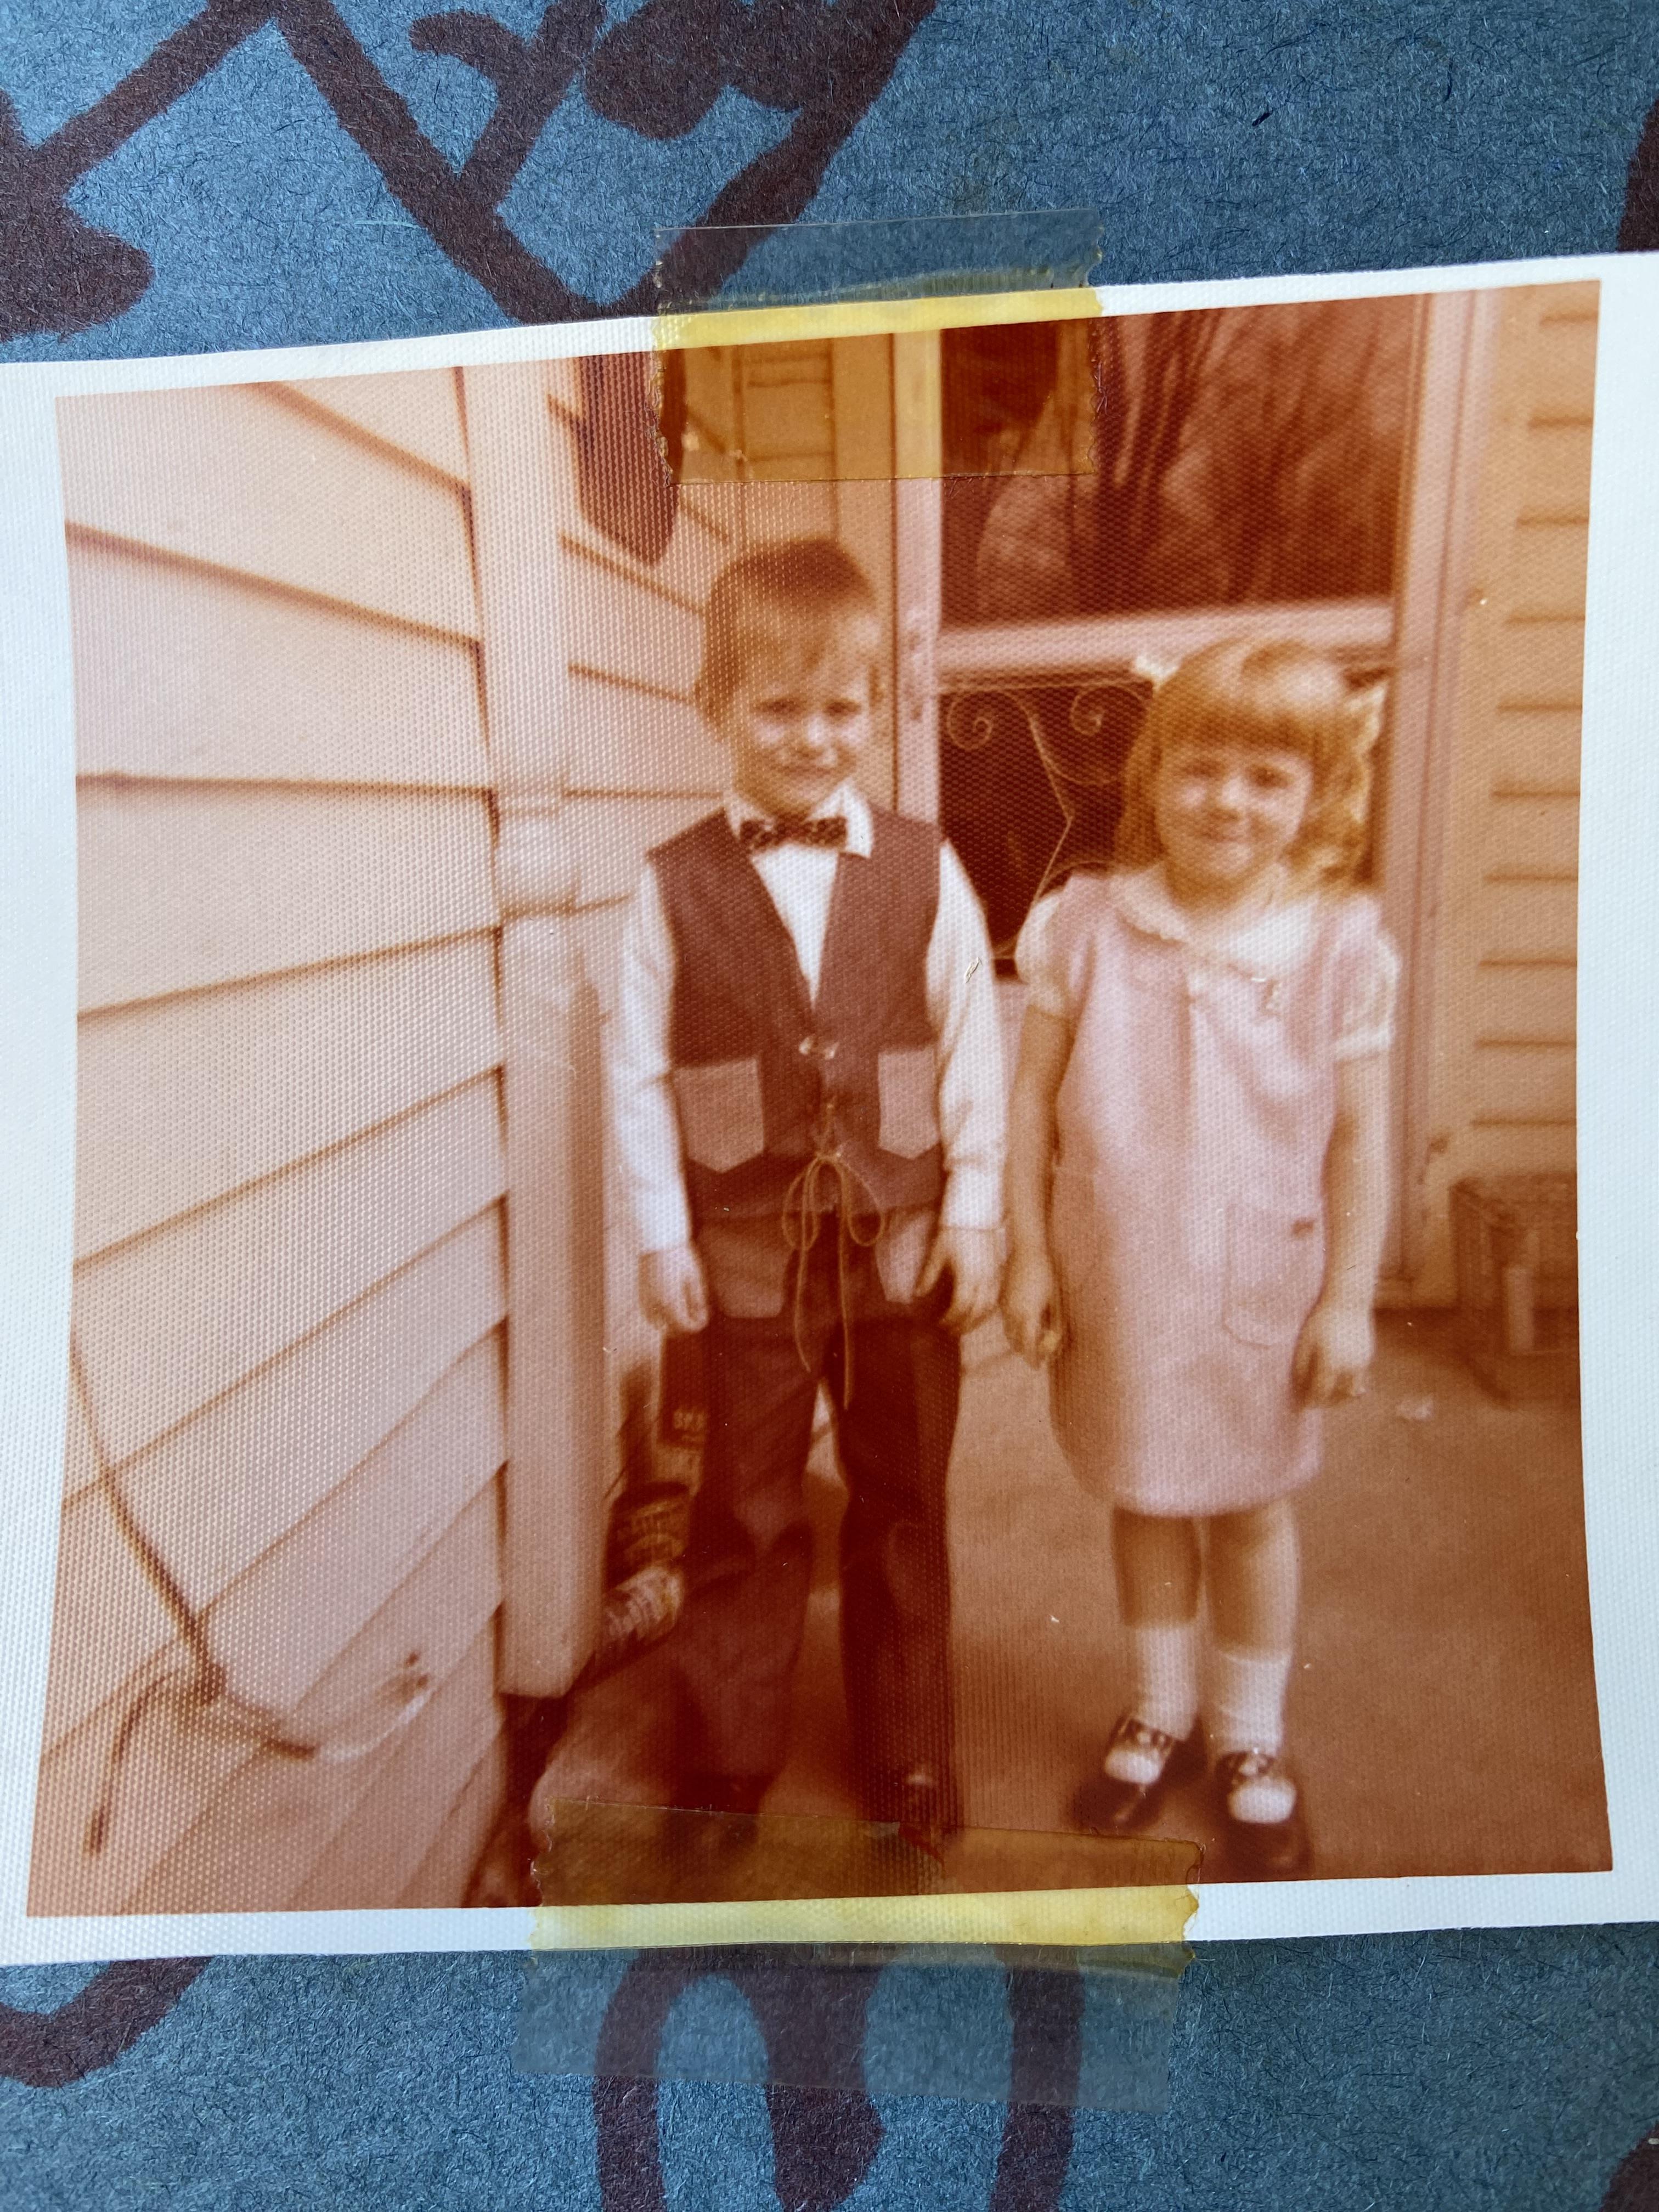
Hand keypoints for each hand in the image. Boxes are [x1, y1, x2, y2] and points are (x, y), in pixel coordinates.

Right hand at [639, 1244, 708, 1334]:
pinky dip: (659, 1316)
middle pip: (671, 1329)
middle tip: (695, 1314)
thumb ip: (697, 1300)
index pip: (685, 1326)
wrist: (656, 1240)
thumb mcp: (694, 1277)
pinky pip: (649, 1314)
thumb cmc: (678, 1256)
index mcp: (671, 1302)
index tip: (704, 1316)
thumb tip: (701, 1316)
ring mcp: (646, 1301)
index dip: (697, 1325)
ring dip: (670, 1323)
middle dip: (684, 1326)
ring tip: (682, 1311)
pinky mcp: (641, 1295)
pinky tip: (668, 1306)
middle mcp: (655, 1305)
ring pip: (658, 1324)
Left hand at [917, 1225, 1000, 1333]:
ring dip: (979, 1320)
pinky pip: (997, 1296)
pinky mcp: (999, 1270)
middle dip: (965, 1325)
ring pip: (990, 1306)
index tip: (942, 1324)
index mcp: (967, 1275)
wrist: (975, 1213)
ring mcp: (994, 1275)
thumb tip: (918, 1294)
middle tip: (954, 1332)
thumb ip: (929, 1275)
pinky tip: (980, 1311)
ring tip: (966, 1326)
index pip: (961, 1306)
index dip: (952, 1319)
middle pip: (978, 1311)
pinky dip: (988, 1308)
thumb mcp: (937, 1252)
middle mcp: (984, 1278)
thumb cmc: (954, 1231)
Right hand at [1001, 1246, 1063, 1365]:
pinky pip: (1005, 1321)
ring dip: (1019, 1341)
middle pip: (1016, 1343)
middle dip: (1026, 1352)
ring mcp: (1004, 1307)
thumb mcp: (1056, 1300)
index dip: (1033, 1358)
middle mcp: (1012, 1313)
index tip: (1038, 1366)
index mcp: (1028, 1314)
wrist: (1026, 1252)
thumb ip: (1055, 1323)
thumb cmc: (1046, 1275)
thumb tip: (1055, 1341)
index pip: (1028, 1345)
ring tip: (1031, 1342)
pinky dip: (1014, 1329)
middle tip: (1036, 1358)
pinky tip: (1023, 1324)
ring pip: (1008, 1333)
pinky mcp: (1001, 1300)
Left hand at [1293, 1298, 1373, 1404]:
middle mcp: (1349, 1367)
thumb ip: (1302, 1365)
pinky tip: (1338, 1381)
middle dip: (1326, 1403)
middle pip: (1339, 1397)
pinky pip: (1359, 1379)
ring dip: (1340, 1397)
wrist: (1349, 1301)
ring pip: (1352, 1391)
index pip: (1320, 1393)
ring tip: (1327, 1396)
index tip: (1301, 1408)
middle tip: (1313, 1403)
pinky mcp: (1368, 1357)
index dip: (1310, 1403)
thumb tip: (1299, 1386)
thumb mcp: (1306, 1341)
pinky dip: (1349, 1385)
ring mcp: (1362, 1363)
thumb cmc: (1322, 1319)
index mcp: (1331, 1364)